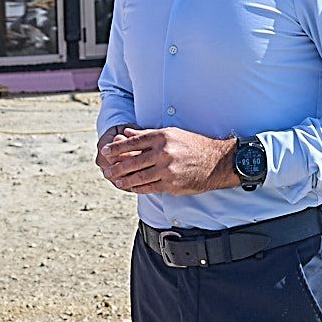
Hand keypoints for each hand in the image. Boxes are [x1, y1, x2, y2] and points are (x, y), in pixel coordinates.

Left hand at [97, 126, 236, 195]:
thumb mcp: (171, 133)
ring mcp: (167, 169)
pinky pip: (149, 187)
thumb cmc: (193, 145)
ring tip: (116, 181)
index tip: (105, 151)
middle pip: (132, 161)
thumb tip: (126, 133)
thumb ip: (146, 134)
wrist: (216, 161)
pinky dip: (137, 188)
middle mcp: (163, 152)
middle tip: (106, 170)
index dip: (116, 148)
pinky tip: (131, 187)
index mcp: (162, 137)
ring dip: (124, 180)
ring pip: (138, 177)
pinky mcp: (171, 184)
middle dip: (116, 167)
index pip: (132, 142)